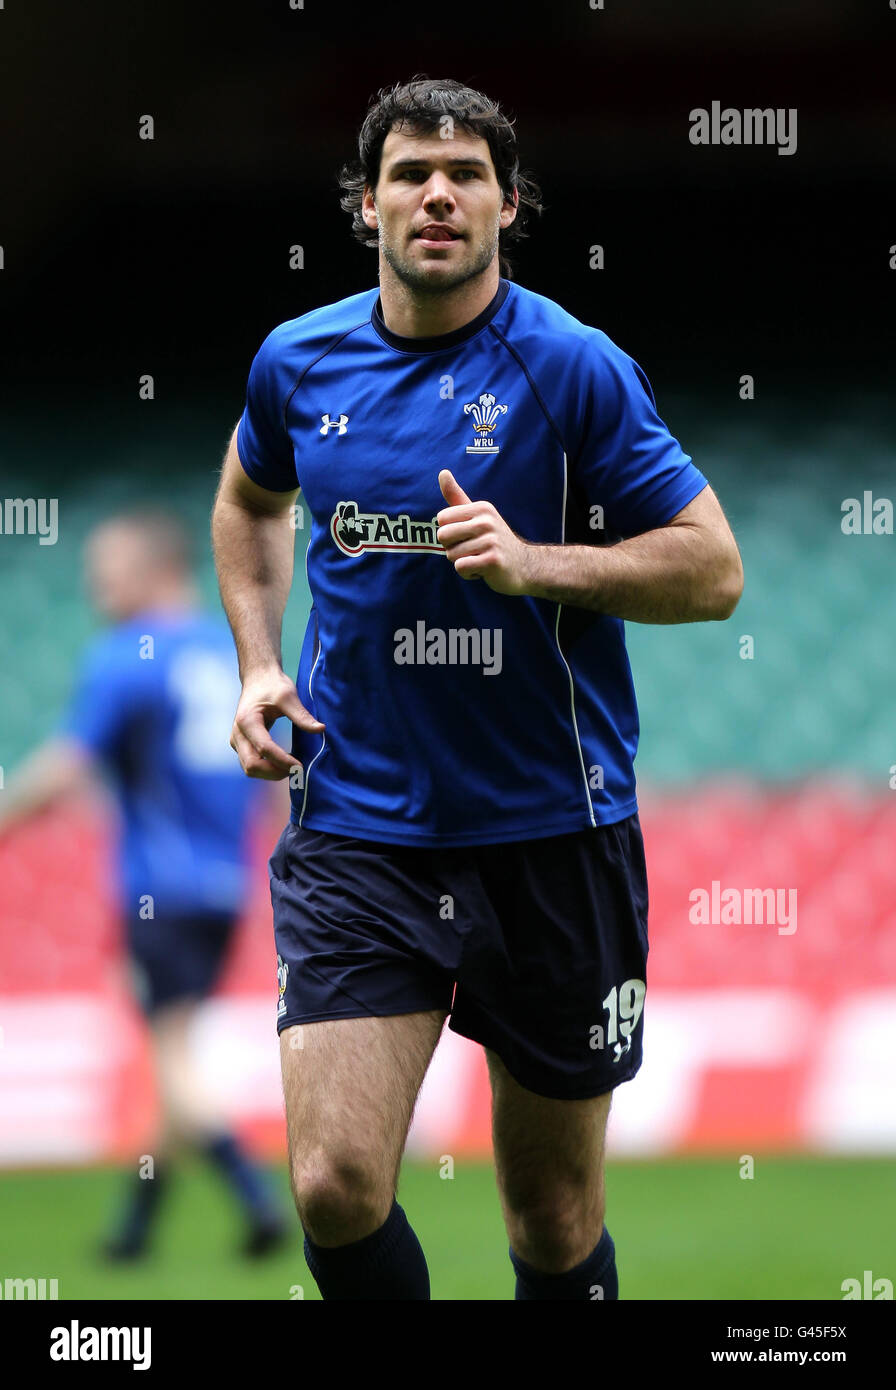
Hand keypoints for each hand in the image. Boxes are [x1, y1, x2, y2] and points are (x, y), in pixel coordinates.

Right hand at [230, 666, 323, 780]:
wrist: (258, 678)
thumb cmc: (272, 685)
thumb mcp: (288, 696)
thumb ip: (302, 715)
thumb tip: (321, 729)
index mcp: (247, 721)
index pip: (265, 748)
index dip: (283, 760)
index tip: (301, 766)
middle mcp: (237, 734)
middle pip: (252, 765)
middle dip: (274, 772)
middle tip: (297, 771)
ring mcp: (237, 741)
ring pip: (249, 769)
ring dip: (270, 773)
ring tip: (293, 769)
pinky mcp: (241, 744)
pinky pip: (252, 763)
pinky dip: (267, 768)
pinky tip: (285, 763)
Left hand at [436, 470, 530, 595]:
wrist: (524, 566)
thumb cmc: (493, 541)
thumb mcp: (477, 516)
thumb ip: (457, 496)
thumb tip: (442, 472)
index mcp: (482, 508)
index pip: (441, 519)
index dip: (449, 533)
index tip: (467, 536)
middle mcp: (487, 521)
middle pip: (443, 536)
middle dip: (452, 548)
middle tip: (472, 550)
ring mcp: (491, 541)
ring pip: (451, 555)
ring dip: (462, 562)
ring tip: (480, 559)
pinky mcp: (493, 560)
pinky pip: (461, 567)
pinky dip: (468, 574)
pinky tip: (482, 570)